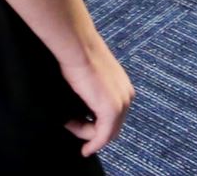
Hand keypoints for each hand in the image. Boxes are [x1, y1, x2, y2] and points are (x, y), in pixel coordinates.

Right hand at [60, 39, 132, 155]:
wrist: (78, 46)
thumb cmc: (79, 56)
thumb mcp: (90, 77)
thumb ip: (92, 93)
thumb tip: (82, 106)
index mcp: (124, 88)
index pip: (115, 116)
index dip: (98, 125)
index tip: (82, 127)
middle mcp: (127, 97)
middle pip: (112, 127)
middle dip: (94, 133)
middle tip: (72, 127)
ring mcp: (121, 104)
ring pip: (106, 133)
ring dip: (89, 135)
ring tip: (70, 126)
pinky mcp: (111, 111)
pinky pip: (102, 137)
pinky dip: (93, 145)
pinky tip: (85, 149)